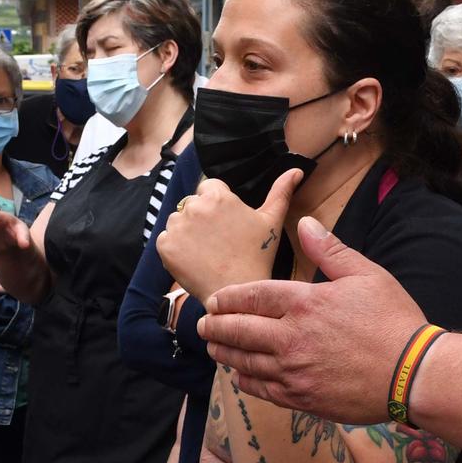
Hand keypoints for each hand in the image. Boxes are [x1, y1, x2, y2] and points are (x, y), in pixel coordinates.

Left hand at [158, 171, 301, 305]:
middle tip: (218, 241)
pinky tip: (193, 259)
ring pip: (177, 221)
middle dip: (202, 218)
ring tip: (206, 251)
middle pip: (192, 204)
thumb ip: (281, 191)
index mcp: (218, 196)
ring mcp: (177, 226)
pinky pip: (164, 239)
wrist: (237, 292)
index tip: (226, 224)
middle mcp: (194, 206)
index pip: (208, 188)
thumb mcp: (272, 221)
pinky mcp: (165, 246)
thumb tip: (297, 170)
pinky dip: (175, 248)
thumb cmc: (257, 256)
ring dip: (186, 232)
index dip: (217, 205)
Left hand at [199, 217, 424, 423]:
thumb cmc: (393, 320)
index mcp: (305, 303)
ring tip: (213, 348)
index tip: (214, 301)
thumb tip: (305, 224)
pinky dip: (246, 381)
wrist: (412, 372)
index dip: (228, 298)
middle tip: (203, 325)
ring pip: (245, 362)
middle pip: (239, 330)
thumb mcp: (366, 274)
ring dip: (225, 353)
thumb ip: (330, 250)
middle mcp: (291, 337)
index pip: (252, 297)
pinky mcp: (302, 398)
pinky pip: (263, 390)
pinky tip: (241, 377)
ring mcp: (294, 371)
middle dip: (216, 327)